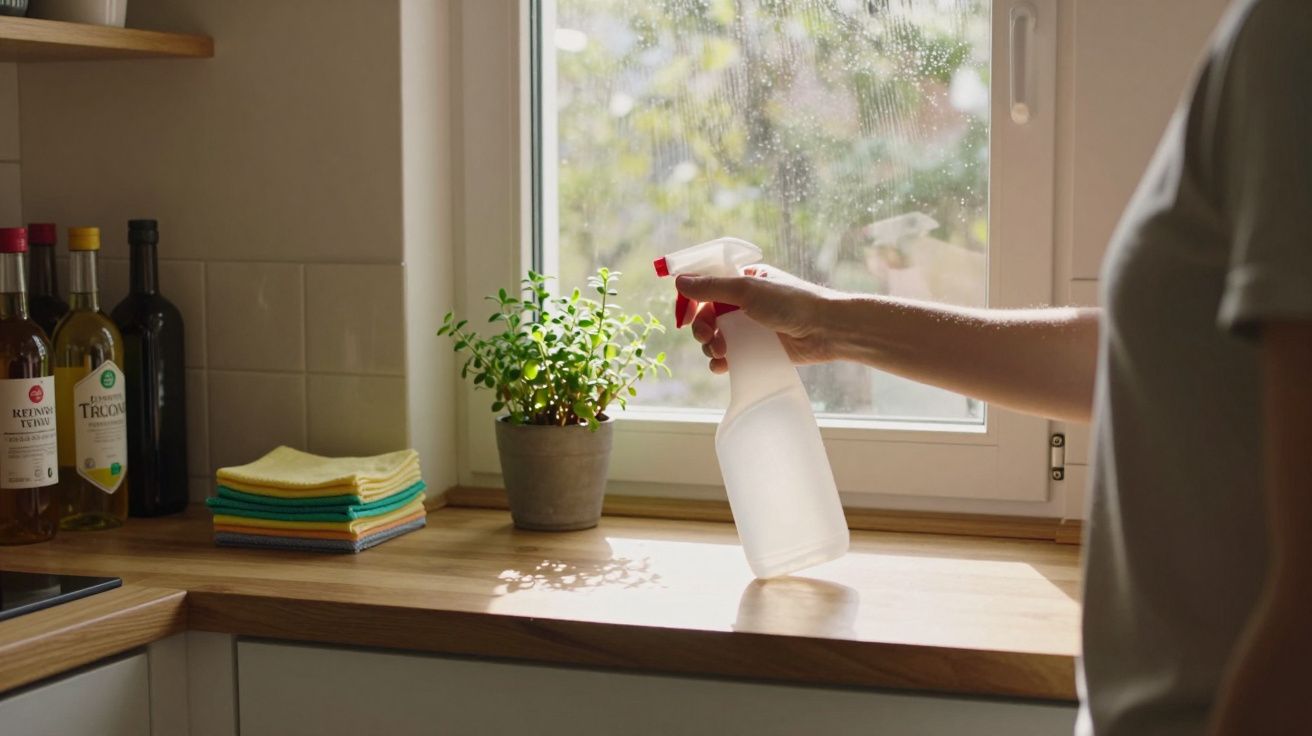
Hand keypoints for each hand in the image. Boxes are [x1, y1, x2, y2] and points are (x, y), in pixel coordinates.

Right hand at [675, 265, 838, 373]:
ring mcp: (750, 327)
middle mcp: (744, 303)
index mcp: (742, 281)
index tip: (684, 314)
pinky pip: (730, 357)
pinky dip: (721, 362)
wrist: (827, 330)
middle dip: (701, 327)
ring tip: (720, 351)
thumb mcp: (747, 289)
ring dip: (710, 346)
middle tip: (708, 336)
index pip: (706, 287)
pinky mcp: (757, 349)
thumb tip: (679, 282)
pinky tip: (723, 365)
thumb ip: (711, 287)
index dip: (691, 300)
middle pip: (706, 315)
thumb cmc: (791, 303)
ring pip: (715, 338)